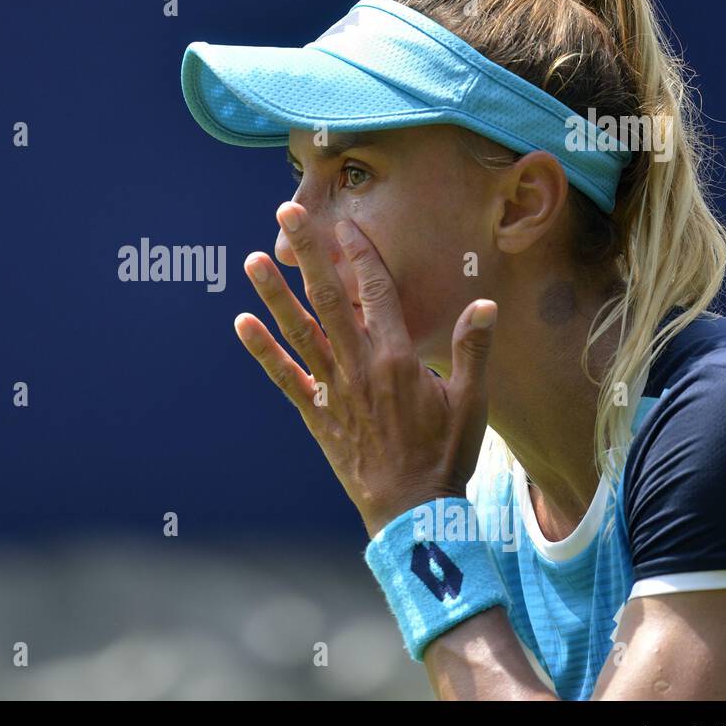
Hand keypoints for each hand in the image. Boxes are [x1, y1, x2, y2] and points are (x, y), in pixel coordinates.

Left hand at [233, 201, 497, 536]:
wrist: (412, 510)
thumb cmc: (446, 455)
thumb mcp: (473, 402)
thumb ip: (474, 350)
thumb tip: (484, 303)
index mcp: (399, 359)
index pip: (375, 292)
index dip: (360, 254)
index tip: (345, 223)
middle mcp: (360, 367)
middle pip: (329, 299)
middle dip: (309, 254)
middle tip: (287, 215)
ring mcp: (333, 390)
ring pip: (299, 332)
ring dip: (275, 294)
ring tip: (253, 259)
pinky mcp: (316, 414)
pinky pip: (283, 378)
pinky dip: (262, 350)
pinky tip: (241, 322)